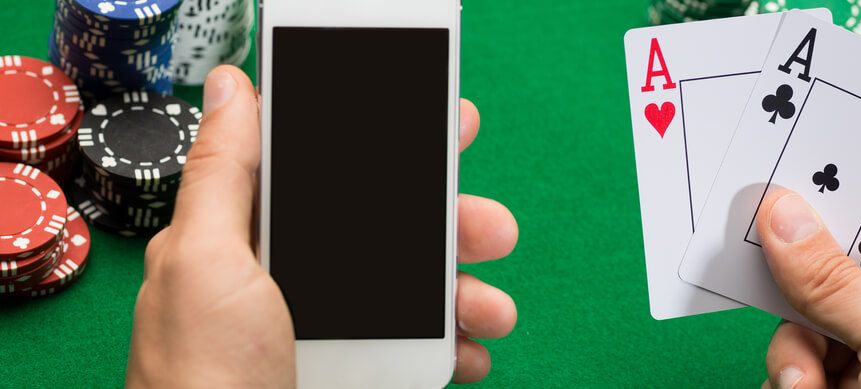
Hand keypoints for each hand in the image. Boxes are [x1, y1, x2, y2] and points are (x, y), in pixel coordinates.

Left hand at [125, 66, 517, 386]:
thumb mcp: (203, 261)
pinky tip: (471, 351)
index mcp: (254, 240)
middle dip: (449, 223)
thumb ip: (225, 174)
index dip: (387, 146)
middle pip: (390, 231)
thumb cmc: (201, 378)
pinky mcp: (356, 373)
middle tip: (492, 227)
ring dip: (467, 292)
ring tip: (493, 310)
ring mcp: (331, 331)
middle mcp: (297, 280)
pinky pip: (421, 349)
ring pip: (417, 291)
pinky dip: (457, 346)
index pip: (329, 174)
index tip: (444, 129)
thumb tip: (231, 88)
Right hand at [755, 190, 860, 388]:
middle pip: (822, 267)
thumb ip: (835, 279)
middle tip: (777, 298)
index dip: (825, 199)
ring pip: (797, 325)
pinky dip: (792, 384)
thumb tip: (781, 213)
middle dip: (797, 297)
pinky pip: (794, 368)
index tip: (770, 188)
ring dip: (794, 358)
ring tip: (811, 388)